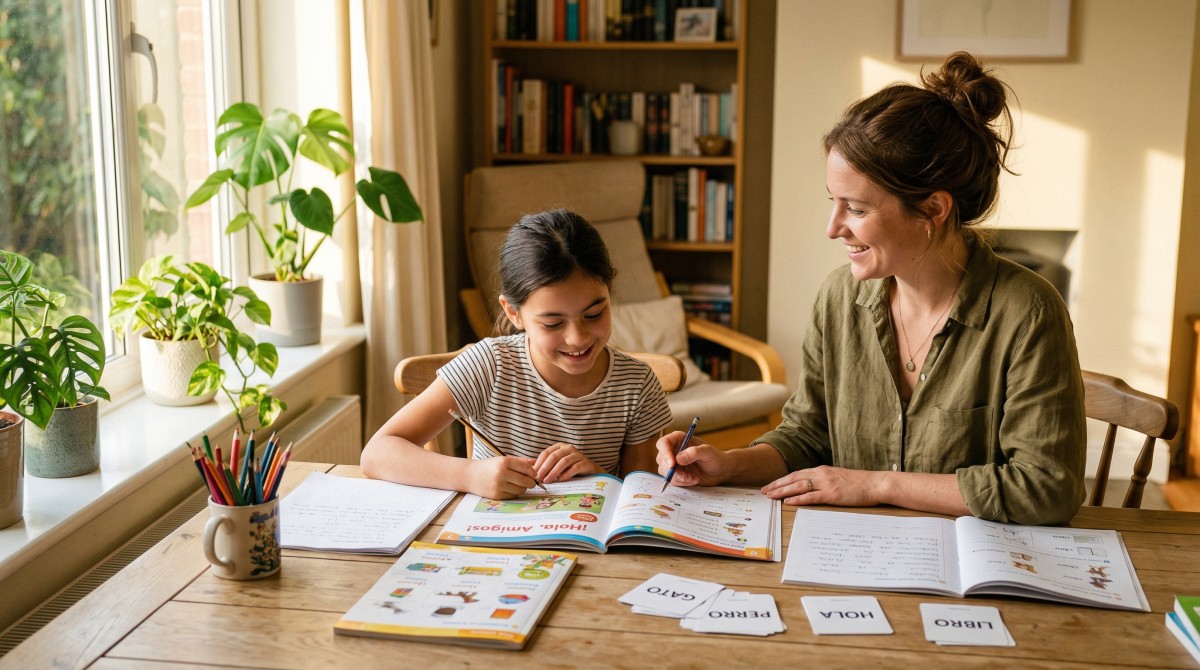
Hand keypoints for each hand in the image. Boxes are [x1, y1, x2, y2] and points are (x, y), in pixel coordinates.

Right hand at [465, 456, 540, 498]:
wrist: (470, 475)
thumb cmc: (490, 466)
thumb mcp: (504, 460)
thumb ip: (521, 461)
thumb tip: (537, 463)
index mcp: (505, 462)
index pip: (526, 468)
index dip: (533, 473)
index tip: (534, 474)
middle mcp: (502, 473)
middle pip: (525, 481)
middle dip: (531, 483)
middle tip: (531, 482)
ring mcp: (499, 485)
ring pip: (520, 490)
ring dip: (523, 488)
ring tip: (518, 484)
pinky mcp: (496, 495)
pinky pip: (513, 496)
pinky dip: (514, 493)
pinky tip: (510, 488)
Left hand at [533, 443, 601, 482]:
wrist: (589, 470)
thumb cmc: (570, 467)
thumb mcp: (557, 464)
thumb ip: (546, 465)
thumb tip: (530, 470)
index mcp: (559, 446)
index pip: (546, 453)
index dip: (539, 463)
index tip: (533, 473)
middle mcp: (569, 448)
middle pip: (554, 456)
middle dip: (545, 468)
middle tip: (538, 478)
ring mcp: (578, 454)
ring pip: (564, 461)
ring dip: (554, 472)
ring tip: (547, 480)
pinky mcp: (585, 462)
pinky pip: (574, 468)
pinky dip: (566, 474)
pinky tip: (560, 480)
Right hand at [654, 430, 727, 486]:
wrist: (720, 471)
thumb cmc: (715, 457)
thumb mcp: (708, 452)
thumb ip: (694, 452)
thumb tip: (678, 459)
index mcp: (678, 439)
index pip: (663, 443)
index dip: (665, 453)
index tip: (672, 464)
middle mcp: (673, 450)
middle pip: (661, 459)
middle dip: (672, 470)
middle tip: (685, 476)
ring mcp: (673, 463)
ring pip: (664, 471)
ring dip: (678, 477)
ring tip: (692, 478)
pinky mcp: (676, 473)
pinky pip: (671, 480)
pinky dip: (681, 482)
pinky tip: (693, 480)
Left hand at [761, 466, 882, 506]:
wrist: (876, 484)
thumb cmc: (859, 484)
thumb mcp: (838, 478)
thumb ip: (824, 481)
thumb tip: (812, 488)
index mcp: (822, 470)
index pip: (797, 474)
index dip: (782, 480)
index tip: (770, 485)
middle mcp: (821, 474)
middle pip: (793, 478)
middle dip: (777, 485)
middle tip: (763, 491)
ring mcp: (826, 484)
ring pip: (799, 486)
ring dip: (782, 491)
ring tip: (770, 496)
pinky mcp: (832, 494)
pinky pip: (811, 496)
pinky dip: (798, 499)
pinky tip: (788, 502)